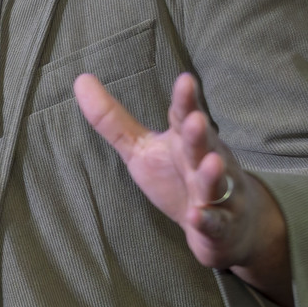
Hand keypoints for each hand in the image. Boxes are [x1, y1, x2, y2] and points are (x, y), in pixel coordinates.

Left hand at [74, 71, 293, 306]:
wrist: (226, 226)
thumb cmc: (177, 179)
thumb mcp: (140, 149)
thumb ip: (112, 120)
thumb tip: (81, 79)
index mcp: (185, 142)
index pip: (186, 117)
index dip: (186, 101)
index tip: (185, 80)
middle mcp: (205, 163)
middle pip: (203, 146)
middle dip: (199, 134)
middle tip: (196, 119)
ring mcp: (218, 195)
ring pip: (215, 183)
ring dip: (212, 174)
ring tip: (210, 162)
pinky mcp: (221, 226)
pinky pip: (215, 223)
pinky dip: (208, 220)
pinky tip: (196, 216)